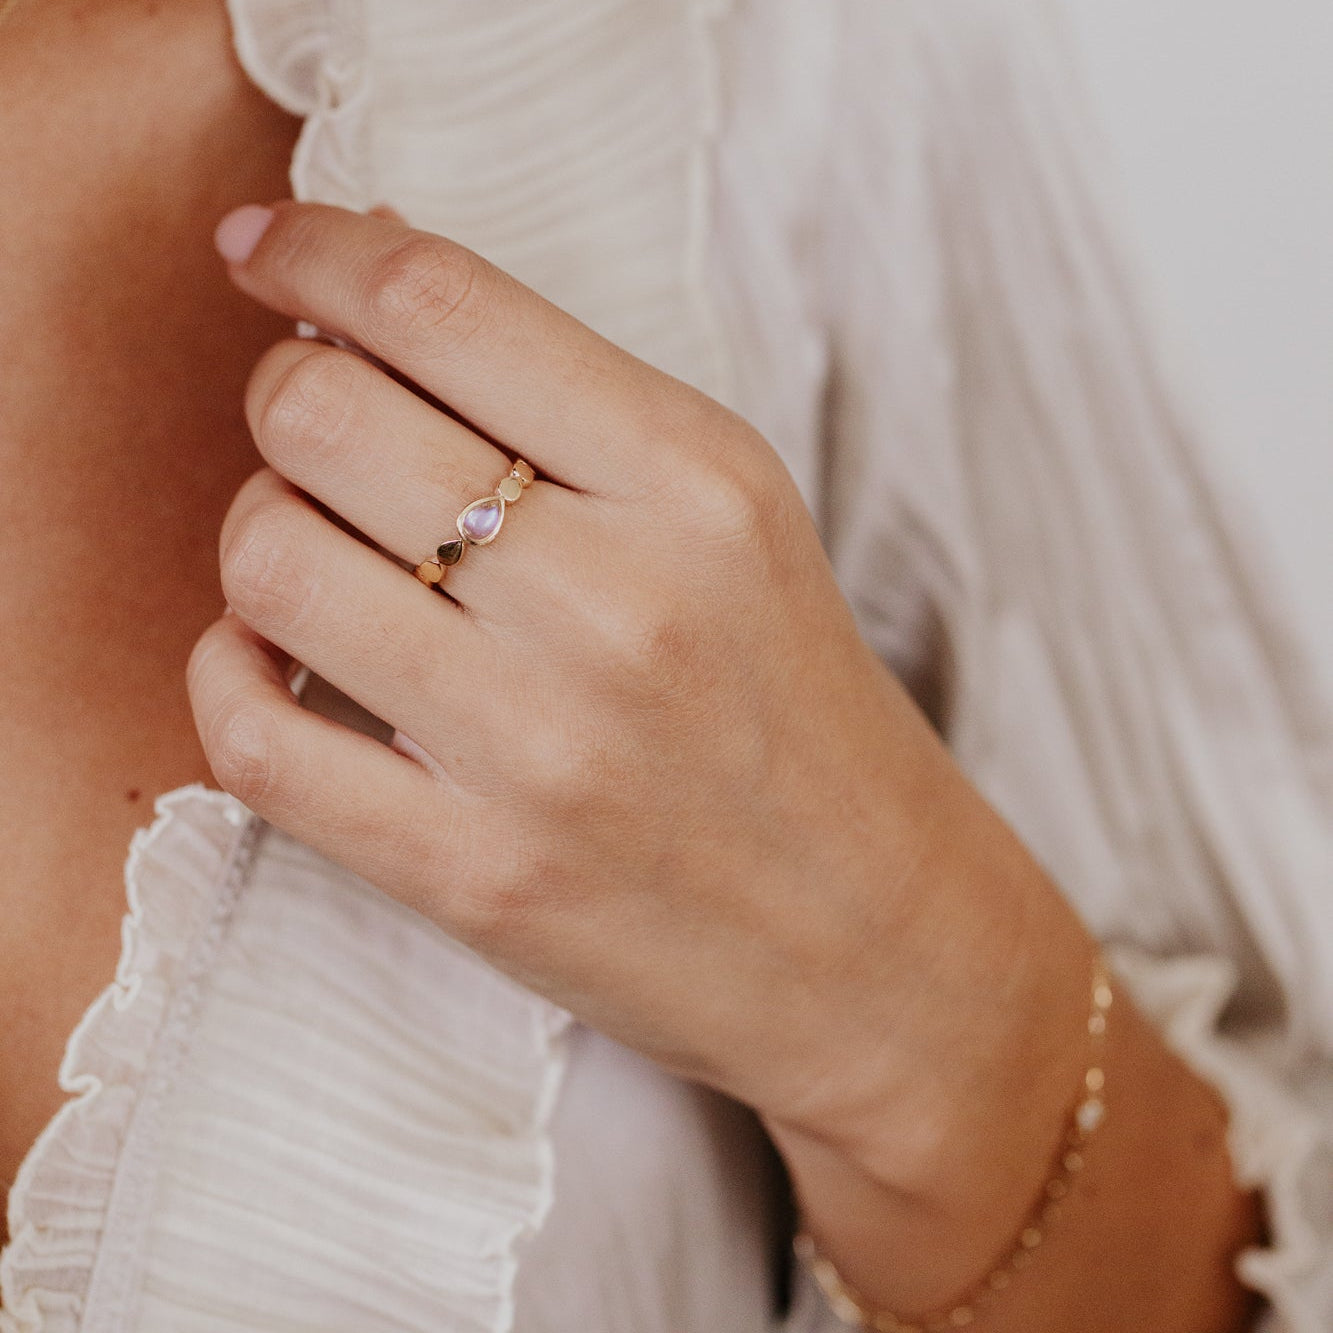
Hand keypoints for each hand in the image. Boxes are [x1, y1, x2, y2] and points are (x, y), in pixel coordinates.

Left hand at [189, 201, 1095, 1237]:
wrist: (876, 940)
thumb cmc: (800, 718)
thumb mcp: (740, 521)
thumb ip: (580, 409)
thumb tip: (377, 295)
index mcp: (695, 485)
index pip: (439, 303)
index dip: (316, 252)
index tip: (269, 253)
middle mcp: (615, 602)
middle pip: (321, 414)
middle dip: (282, 397)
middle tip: (317, 433)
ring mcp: (538, 749)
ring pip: (266, 561)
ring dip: (259, 537)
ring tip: (319, 562)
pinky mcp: (474, 876)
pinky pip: (254, 739)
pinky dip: (227, 677)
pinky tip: (275, 666)